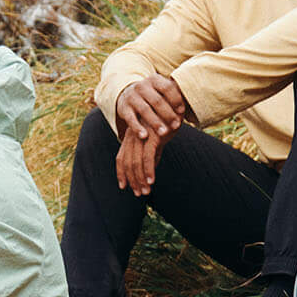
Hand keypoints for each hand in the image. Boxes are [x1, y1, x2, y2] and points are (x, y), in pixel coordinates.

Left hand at [114, 77, 191, 199]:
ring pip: (135, 163)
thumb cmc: (167, 120)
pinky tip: (152, 181)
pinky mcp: (152, 137)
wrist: (175, 102)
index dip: (121, 174)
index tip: (124, 187)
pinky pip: (147, 157)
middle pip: (127, 163)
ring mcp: (141, 136)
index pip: (121, 158)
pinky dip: (148, 171)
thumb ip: (153, 150)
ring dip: (140, 179)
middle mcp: (133, 137)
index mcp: (131, 137)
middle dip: (132, 180)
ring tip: (146, 191)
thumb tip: (153, 164)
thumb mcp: (158, 138)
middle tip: (139, 194)